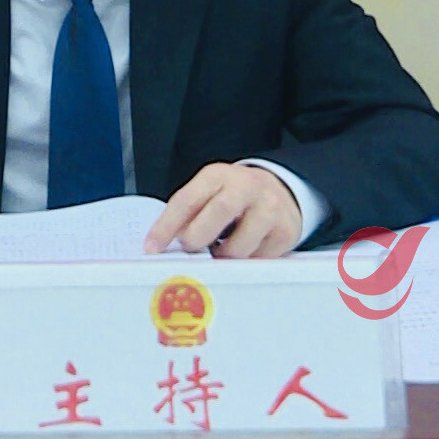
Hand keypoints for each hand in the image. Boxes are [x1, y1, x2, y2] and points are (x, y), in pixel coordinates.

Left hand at [145, 163, 301, 258]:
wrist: (279, 191)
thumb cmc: (233, 196)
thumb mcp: (208, 193)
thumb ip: (188, 214)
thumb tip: (163, 246)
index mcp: (218, 175)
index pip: (187, 199)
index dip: (166, 225)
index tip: (152, 247)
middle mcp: (247, 187)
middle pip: (219, 212)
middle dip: (197, 237)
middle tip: (190, 249)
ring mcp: (270, 208)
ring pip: (240, 246)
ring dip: (223, 257)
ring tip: (221, 250)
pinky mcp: (286, 231)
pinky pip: (258, 260)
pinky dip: (245, 262)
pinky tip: (245, 249)